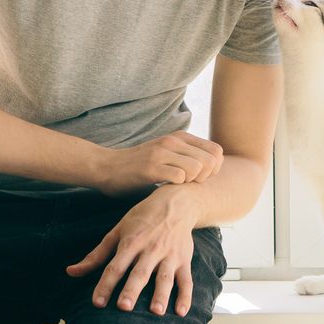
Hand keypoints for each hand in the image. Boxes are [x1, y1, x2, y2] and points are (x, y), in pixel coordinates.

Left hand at [65, 186, 199, 316]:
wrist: (177, 203)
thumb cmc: (143, 217)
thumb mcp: (118, 230)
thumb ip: (97, 254)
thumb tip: (71, 272)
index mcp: (132, 242)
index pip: (116, 266)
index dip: (106, 284)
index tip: (97, 303)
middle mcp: (151, 249)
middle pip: (140, 272)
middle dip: (132, 289)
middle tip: (124, 306)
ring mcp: (170, 255)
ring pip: (165, 277)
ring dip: (161, 294)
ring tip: (156, 311)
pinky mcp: (184, 259)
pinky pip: (186, 279)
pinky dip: (186, 295)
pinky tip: (181, 311)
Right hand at [96, 131, 223, 196]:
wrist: (106, 167)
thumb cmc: (139, 166)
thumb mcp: (167, 153)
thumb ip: (186, 156)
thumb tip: (214, 168)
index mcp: (180, 137)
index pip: (216, 150)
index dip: (215, 168)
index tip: (201, 178)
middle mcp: (173, 141)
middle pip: (210, 161)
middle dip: (206, 177)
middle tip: (190, 184)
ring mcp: (162, 153)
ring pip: (197, 168)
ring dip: (192, 181)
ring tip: (178, 184)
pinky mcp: (151, 167)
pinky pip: (179, 176)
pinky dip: (178, 185)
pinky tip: (167, 186)